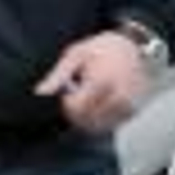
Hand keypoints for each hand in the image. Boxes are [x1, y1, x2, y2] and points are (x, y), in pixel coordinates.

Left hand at [33, 31, 151, 133]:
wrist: (135, 47)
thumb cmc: (103, 48)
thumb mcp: (76, 54)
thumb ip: (57, 75)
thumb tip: (39, 92)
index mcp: (101, 82)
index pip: (75, 108)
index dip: (66, 102)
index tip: (69, 90)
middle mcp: (117, 98)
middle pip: (84, 120)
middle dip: (75, 111)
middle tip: (78, 92)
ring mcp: (126, 107)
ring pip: (96, 126)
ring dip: (87, 116)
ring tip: (90, 95)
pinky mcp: (132, 112)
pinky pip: (108, 125)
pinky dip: (99, 118)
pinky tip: (100, 101)